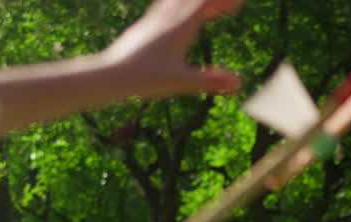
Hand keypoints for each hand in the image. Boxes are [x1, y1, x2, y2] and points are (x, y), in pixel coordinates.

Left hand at [101, 0, 244, 98]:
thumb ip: (210, 80)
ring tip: (211, 8)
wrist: (110, 74)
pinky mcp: (145, 26)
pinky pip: (166, 6)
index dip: (223, 1)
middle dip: (214, 0)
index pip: (204, 3)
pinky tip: (180, 11)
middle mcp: (166, 18)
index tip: (241, 2)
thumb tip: (239, 84)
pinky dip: (180, 5)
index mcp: (178, 27)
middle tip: (233, 4)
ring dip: (197, 2)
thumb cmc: (144, 78)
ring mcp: (154, 20)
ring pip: (178, 0)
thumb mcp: (180, 81)